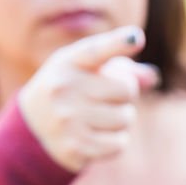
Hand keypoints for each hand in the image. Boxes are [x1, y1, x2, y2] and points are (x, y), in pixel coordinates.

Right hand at [18, 26, 159, 171]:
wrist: (33, 126)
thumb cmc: (74, 89)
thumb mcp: (90, 70)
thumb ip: (124, 69)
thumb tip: (152, 78)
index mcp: (69, 62)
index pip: (96, 50)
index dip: (118, 43)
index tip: (136, 38)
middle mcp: (64, 87)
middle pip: (127, 90)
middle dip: (125, 96)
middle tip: (106, 98)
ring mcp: (67, 118)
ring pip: (126, 119)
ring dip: (122, 120)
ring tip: (100, 117)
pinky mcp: (74, 147)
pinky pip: (119, 144)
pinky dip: (115, 142)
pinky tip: (97, 136)